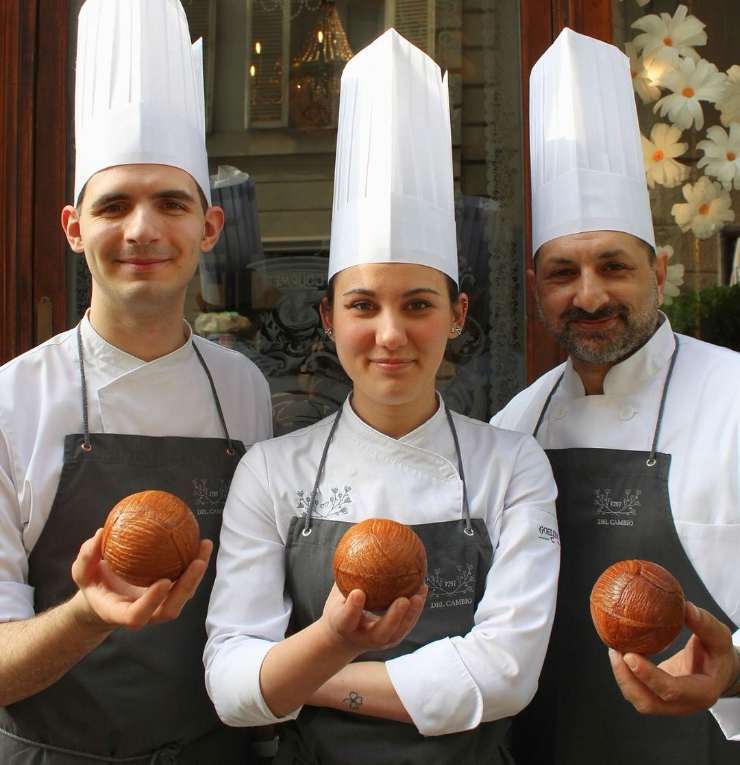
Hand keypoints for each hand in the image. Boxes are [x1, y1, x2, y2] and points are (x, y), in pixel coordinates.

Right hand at [70, 529, 212, 630]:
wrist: (106, 596)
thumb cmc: (94, 585)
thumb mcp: (82, 573)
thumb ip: (86, 558)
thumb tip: (99, 533)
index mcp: (122, 613)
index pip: (139, 614)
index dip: (152, 601)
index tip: (163, 581)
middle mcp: (147, 612)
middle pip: (171, 608)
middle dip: (187, 587)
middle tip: (196, 562)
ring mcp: (161, 604)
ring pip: (184, 594)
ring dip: (197, 573)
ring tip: (204, 545)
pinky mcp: (170, 592)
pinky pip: (186, 579)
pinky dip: (195, 562)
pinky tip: (200, 541)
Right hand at [319, 583, 426, 656]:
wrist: (343, 639)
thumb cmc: (338, 609)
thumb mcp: (335, 595)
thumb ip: (344, 577)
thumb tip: (351, 544)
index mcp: (343, 626)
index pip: (347, 619)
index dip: (353, 608)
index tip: (358, 593)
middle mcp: (363, 638)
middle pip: (381, 634)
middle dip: (394, 617)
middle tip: (403, 600)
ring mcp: (380, 641)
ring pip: (398, 632)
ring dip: (411, 613)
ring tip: (420, 592)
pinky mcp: (392, 638)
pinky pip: (406, 625)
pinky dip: (415, 608)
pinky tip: (423, 588)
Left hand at [608, 601, 739, 714]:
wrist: (720, 671)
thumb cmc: (719, 654)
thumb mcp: (719, 638)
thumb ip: (705, 624)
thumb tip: (684, 606)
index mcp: (702, 692)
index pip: (672, 691)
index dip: (649, 676)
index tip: (629, 656)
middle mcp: (684, 704)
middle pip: (649, 702)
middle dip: (626, 678)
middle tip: (615, 649)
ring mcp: (670, 705)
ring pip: (639, 700)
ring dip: (622, 676)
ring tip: (614, 648)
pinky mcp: (657, 697)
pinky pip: (637, 691)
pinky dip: (624, 675)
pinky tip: (619, 652)